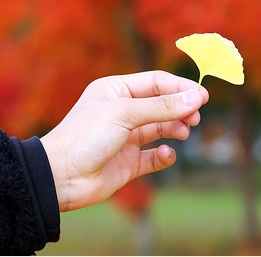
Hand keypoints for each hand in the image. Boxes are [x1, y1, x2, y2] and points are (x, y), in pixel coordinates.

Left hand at [40, 71, 207, 211]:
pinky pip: (154, 156)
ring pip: (161, 128)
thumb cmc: (85, 137)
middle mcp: (122, 112)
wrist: (59, 178)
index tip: (201, 96)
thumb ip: (162, 106)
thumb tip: (195, 97)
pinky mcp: (128, 163)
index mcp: (116, 91)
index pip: (156, 82)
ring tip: (183, 132)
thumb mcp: (124, 114)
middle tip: (195, 116)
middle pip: (162, 104)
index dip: (180, 87)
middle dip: (180, 109)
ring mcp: (125, 138)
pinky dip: (164, 155)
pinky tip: (164, 154)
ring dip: (175, 128)